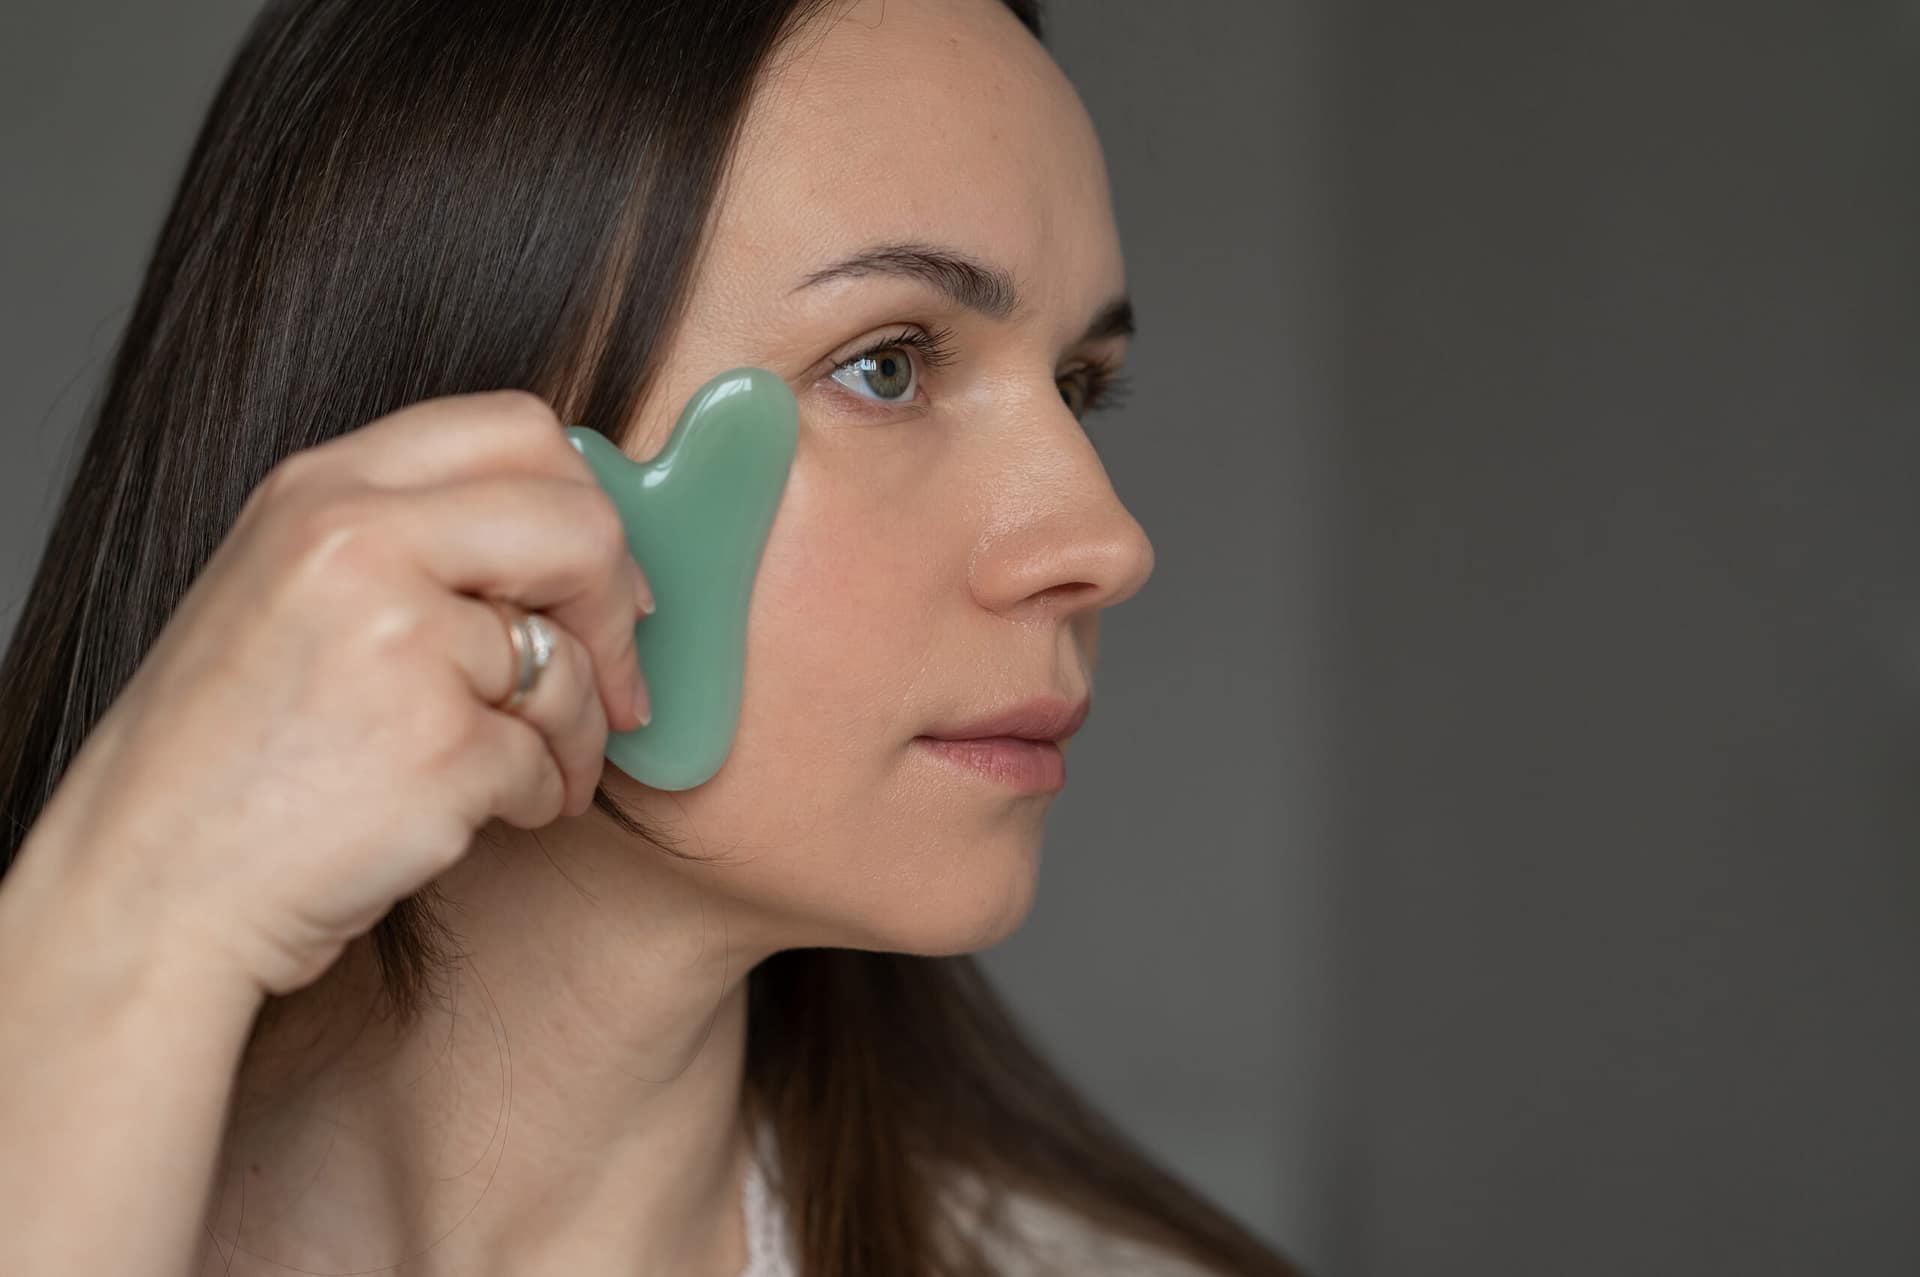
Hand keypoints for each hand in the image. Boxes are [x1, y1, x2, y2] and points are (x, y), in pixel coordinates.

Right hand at [25, 390, 651, 997]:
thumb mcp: (293, 590)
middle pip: (579, 525)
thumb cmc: (231, 754)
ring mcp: (399, 643)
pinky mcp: (440, 747)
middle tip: (618, 679)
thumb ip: (414, 542)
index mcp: (322, 489)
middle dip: (619, 610)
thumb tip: (581, 541)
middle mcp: (357, 543)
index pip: (516, 429)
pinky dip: (533, 798)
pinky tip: (464, 816)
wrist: (151, 888)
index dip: (586, 501)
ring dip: (578, 736)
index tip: (601, 570)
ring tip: (528, 775)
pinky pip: (547, 760)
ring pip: (573, 665)